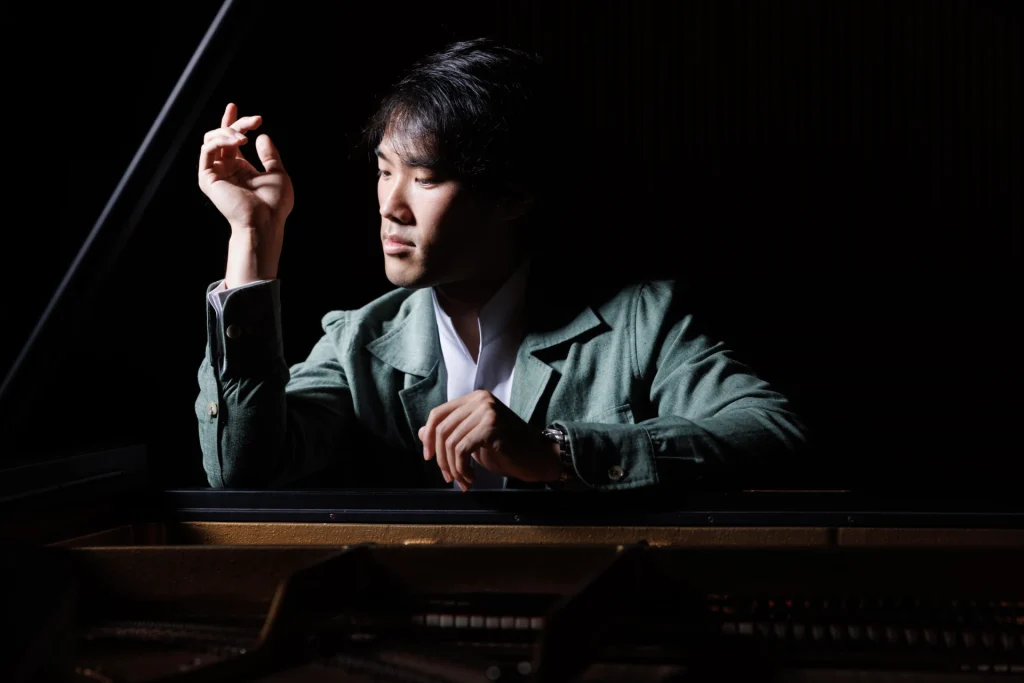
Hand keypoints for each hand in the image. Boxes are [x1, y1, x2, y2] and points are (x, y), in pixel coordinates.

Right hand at [197, 103, 293, 285]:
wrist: (265, 221)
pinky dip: (220, 140)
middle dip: (237, 123)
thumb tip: (262, 136)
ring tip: (244, 136)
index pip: (232, 140)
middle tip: (255, 121)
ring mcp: (216, 173)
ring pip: (211, 139)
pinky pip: (207, 150)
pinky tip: (237, 141)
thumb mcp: (277, 174)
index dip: (237, 122)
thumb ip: (269, 155)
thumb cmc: (274, 204)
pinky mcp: (208, 178)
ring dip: (228, 131)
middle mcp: (226, 169)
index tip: (251, 114)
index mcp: (240, 168)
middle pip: (222, 135)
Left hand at [418, 390, 562, 490]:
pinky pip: (462, 449)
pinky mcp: (491, 426)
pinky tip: (471, 478)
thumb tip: (422, 432)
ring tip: (464, 480)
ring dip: (453, 468)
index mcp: (474, 399)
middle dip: (441, 458)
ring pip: (451, 442)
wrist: (538, 457)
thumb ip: (451, 433)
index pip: (438, 414)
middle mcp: (480, 400)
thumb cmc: (508, 450)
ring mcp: (487, 411)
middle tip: (449, 478)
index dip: (429, 437)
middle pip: (442, 429)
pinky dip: (462, 468)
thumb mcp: (474, 440)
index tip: (429, 457)